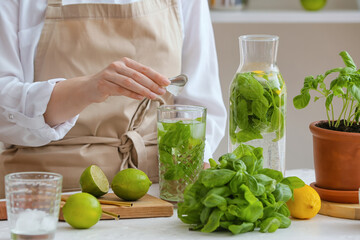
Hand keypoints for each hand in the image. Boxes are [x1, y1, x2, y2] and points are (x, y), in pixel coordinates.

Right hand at [44, 58, 169, 126]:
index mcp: (125, 62)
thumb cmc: (111, 83)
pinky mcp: (103, 84)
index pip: (144, 68)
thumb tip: (158, 86)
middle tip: (162, 91)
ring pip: (130, 82)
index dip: (156, 75)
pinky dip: (132, 94)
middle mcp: (117, 65)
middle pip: (138, 75)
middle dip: (152, 84)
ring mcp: (109, 74)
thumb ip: (139, 80)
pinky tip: (140, 97)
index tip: (167, 82)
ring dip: (144, 90)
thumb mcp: (125, 78)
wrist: (89, 87)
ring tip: (154, 96)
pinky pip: (120, 90)